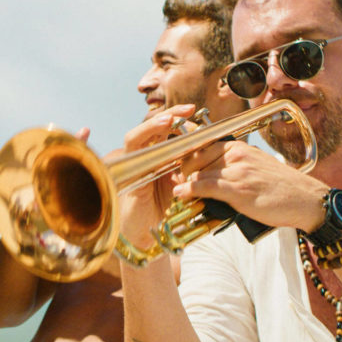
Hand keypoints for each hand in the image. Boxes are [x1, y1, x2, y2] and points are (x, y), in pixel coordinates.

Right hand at [117, 104, 195, 250]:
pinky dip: (144, 136)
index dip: (181, 119)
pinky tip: (158, 135)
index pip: (168, 130)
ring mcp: (135, 162)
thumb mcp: (184, 182)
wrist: (150, 232)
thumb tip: (211, 147)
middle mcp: (146, 156)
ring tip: (172, 118)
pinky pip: (132, 147)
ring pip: (139, 133)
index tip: (196, 112)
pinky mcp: (129, 170)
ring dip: (155, 123)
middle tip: (189, 109)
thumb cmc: (165, 208)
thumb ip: (192, 165)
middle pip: (154, 127)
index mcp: (160, 156)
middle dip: (171, 114)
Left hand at [173, 140, 327, 231]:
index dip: (184, 153)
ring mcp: (236, 170)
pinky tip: (181, 194)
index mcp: (238, 148)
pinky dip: (189, 190)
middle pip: (194, 158)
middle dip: (182, 171)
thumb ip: (231, 168)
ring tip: (180, 192)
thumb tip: (207, 176)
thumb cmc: (280, 188)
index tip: (175, 162)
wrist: (304, 200)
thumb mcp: (254, 169)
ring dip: (184, 183)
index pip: (201, 143)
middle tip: (177, 182)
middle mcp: (235, 154)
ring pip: (196, 172)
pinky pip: (204, 186)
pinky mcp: (237, 187)